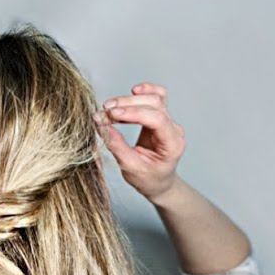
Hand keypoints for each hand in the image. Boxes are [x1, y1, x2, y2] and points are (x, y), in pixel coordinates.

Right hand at [94, 82, 186, 202]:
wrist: (159, 183)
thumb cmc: (148, 179)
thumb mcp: (130, 168)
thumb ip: (116, 145)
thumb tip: (100, 124)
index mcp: (172, 144)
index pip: (156, 119)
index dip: (133, 113)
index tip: (111, 114)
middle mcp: (173, 129)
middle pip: (154, 104)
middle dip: (127, 104)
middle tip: (104, 111)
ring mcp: (168, 121)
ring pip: (154, 98)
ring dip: (130, 99)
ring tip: (109, 107)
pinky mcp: (160, 117)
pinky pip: (156, 98)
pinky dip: (144, 93)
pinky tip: (132, 91)